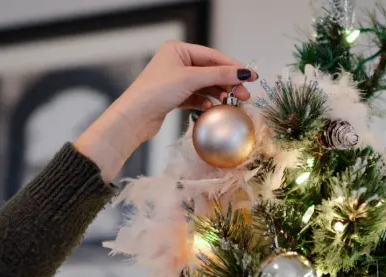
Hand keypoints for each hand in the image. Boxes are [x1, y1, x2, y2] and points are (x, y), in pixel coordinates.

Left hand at [74, 41, 257, 181]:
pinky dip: (206, 102)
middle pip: (210, 71)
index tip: (250, 75)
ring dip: (219, 94)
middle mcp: (177, 63)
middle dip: (228, 83)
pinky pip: (197, 97)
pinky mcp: (175, 97)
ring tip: (232, 102)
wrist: (135, 117)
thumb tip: (243, 72)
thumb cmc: (156, 92)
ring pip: (205, 86)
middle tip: (244, 95)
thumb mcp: (191, 79)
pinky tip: (212, 108)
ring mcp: (176, 81)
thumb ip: (219, 74)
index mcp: (178, 50)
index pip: (212, 56)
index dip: (233, 66)